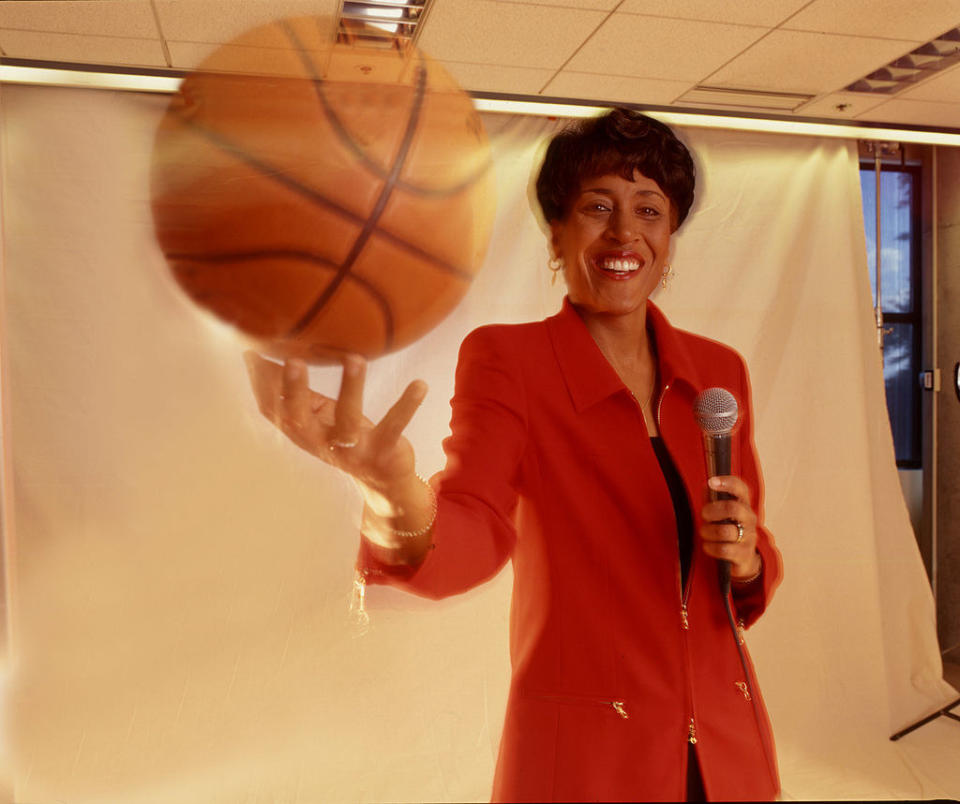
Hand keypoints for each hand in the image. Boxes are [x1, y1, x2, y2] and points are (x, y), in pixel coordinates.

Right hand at [243, 351, 426, 501]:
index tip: (251, 350)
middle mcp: (320, 443)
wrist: (382, 482)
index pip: (271, 409)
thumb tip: (257, 354)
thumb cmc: (343, 435)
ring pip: (347, 421)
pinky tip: (420, 384)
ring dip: (351, 389)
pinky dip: (407, 405)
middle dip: (294, 390)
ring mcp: (352, 450)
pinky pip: (394, 426)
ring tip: (355, 358)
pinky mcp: (383, 452)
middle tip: (293, 360)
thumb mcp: (314, 414)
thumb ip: (290, 388)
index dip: (259, 384)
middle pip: (299, 419)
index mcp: (301, 431)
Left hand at [699, 475, 760, 579]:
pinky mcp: (744, 554)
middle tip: (704, 515)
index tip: (711, 481)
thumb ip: (713, 498)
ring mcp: (749, 536)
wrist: (743, 557)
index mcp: (743, 504)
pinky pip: (723, 549)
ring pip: (724, 531)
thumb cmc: (728, 528)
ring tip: (705, 532)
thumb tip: (707, 486)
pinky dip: (710, 547)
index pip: (740, 488)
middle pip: (732, 508)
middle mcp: (749, 518)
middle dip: (712, 511)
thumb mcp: (720, 512)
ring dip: (708, 531)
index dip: (727, 483)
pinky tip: (708, 545)